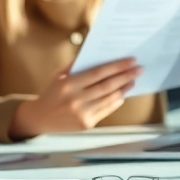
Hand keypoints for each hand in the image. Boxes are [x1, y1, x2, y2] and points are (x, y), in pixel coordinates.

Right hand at [10, 58, 140, 138]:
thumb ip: (75, 66)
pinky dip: (116, 102)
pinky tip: (122, 94)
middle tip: (139, 69)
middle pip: (107, 86)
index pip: (98, 73)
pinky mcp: (87, 124)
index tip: (130, 61)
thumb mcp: (58, 76)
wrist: (40, 118)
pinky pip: (106, 110)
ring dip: (124, 89)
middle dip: (126, 76)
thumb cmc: (51, 93)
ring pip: (109, 99)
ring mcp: (83, 113)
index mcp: (69, 84)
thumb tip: (98, 56)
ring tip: (132, 81)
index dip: (116, 67)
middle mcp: (77, 99)